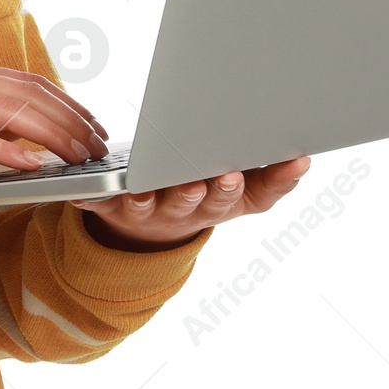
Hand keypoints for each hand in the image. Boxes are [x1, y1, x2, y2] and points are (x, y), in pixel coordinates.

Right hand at [0, 60, 108, 177]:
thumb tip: (19, 133)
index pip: (29, 82)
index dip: (68, 102)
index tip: (93, 124)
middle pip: (30, 94)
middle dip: (72, 120)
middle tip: (99, 144)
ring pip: (12, 113)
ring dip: (53, 135)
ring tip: (79, 156)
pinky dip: (9, 152)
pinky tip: (33, 165)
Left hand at [68, 156, 312, 251]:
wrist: (156, 230)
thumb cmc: (207, 195)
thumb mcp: (247, 193)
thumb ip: (276, 178)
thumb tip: (303, 158)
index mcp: (218, 203)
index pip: (234, 198)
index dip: (237, 187)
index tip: (238, 172)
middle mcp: (185, 211)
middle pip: (192, 203)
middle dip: (199, 192)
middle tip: (203, 178)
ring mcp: (149, 211)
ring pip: (149, 206)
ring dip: (148, 198)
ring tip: (144, 190)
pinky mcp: (113, 208)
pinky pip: (100, 205)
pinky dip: (92, 201)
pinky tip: (85, 197)